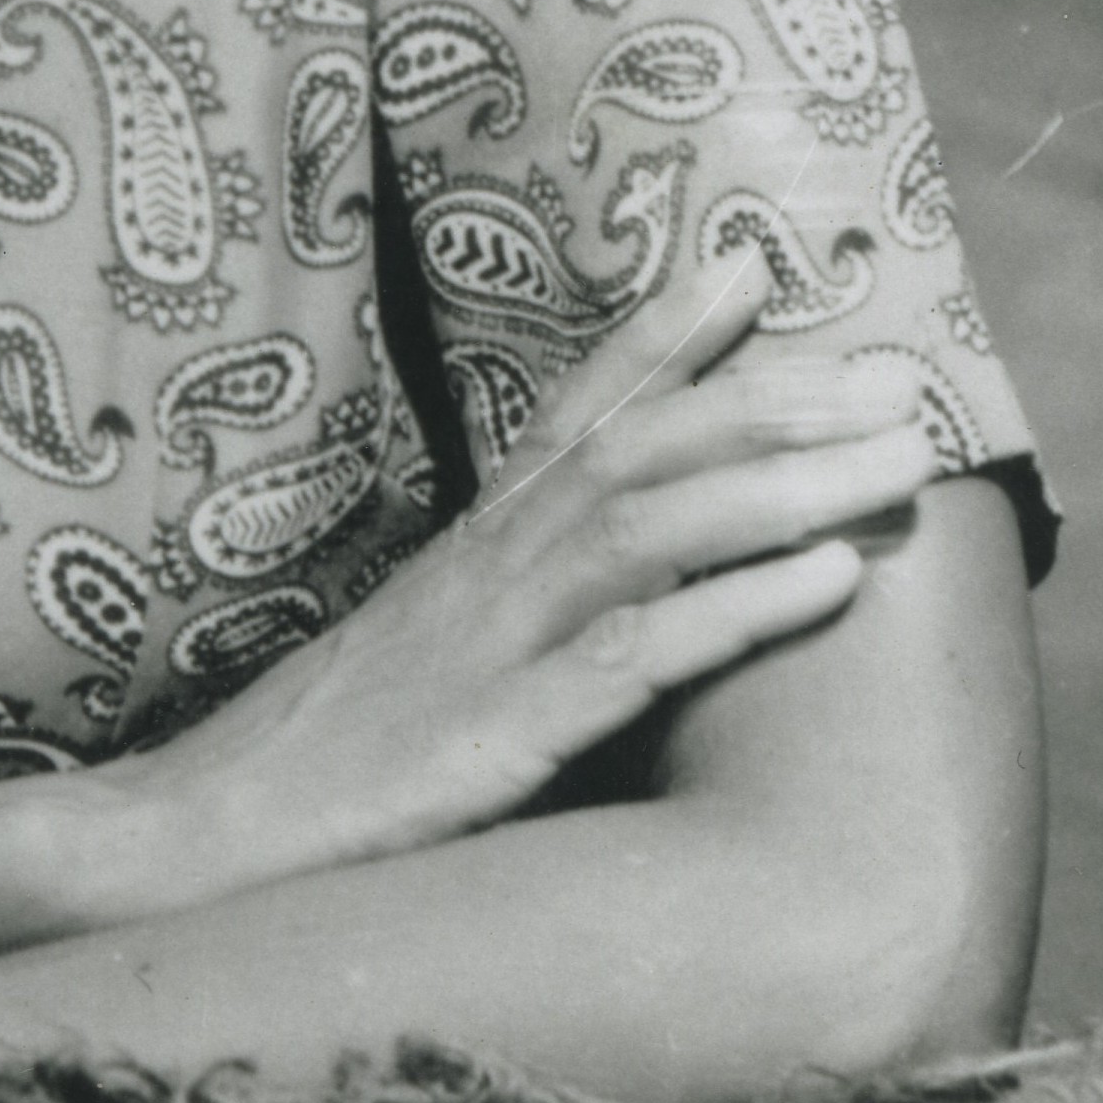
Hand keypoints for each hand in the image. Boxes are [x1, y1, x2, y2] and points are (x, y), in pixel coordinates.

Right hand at [92, 249, 937, 912]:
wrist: (202, 836)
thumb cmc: (326, 762)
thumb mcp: (427, 662)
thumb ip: (513, 622)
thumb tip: (608, 610)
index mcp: (472, 548)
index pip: (578, 411)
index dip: (663, 335)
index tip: (750, 266)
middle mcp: (487, 566)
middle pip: (644, 448)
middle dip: (776, 401)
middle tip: (897, 372)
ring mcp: (492, 642)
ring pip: (654, 525)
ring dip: (788, 481)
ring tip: (900, 458)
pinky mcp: (499, 734)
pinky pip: (638, 655)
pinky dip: (743, 607)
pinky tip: (834, 580)